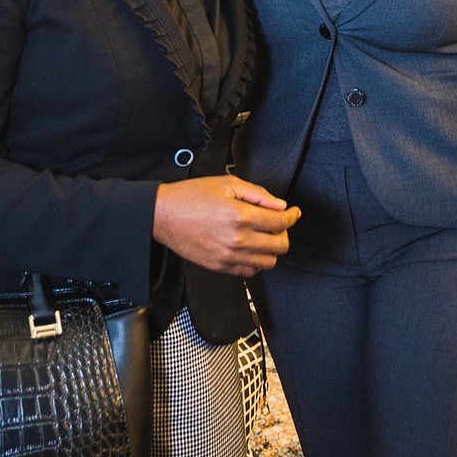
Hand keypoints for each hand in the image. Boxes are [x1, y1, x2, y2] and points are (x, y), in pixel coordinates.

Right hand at [152, 174, 300, 276]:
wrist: (163, 215)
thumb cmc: (191, 196)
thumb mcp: (227, 184)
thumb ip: (258, 195)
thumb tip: (280, 206)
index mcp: (241, 216)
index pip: (280, 222)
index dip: (292, 216)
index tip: (293, 212)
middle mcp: (238, 240)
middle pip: (279, 245)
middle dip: (284, 233)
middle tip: (278, 224)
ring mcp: (229, 256)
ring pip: (268, 262)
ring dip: (271, 249)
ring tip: (264, 236)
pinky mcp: (220, 267)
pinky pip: (250, 272)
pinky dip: (256, 261)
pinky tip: (250, 248)